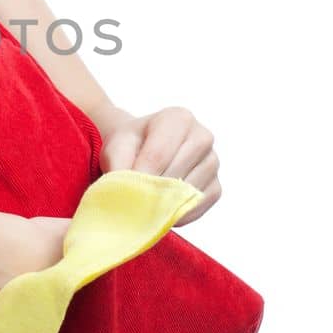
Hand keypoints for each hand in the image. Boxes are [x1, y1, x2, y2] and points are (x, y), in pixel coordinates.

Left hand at [96, 105, 220, 226]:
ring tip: (145, 204)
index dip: (140, 177)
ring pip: (188, 192)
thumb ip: (118, 164)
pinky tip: (162, 211)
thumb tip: (126, 192)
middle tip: (132, 203)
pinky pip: (198, 206)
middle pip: (175, 173)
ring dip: (165, 204)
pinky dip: (178, 214)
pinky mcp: (215, 186)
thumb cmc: (131, 144)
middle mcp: (202, 137)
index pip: (159, 154)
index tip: (126, 192)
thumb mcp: (117, 146)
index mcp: (179, 118)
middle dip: (151, 192)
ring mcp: (212, 162)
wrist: (142, 149)